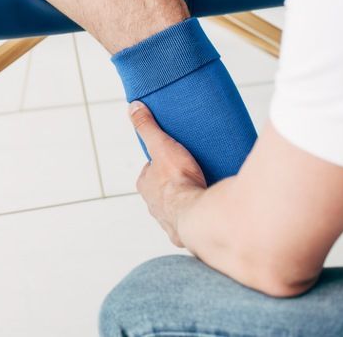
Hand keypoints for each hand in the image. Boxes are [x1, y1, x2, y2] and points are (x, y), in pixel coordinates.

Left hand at [130, 101, 206, 246]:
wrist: (199, 216)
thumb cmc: (178, 181)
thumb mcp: (162, 146)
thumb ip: (148, 127)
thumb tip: (133, 107)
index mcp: (146, 186)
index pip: (151, 170)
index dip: (162, 163)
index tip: (176, 157)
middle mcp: (153, 206)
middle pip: (164, 190)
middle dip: (176, 183)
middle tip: (194, 172)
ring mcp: (169, 222)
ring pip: (177, 208)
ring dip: (188, 201)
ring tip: (204, 190)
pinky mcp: (186, 235)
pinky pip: (193, 223)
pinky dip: (199, 217)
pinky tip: (210, 210)